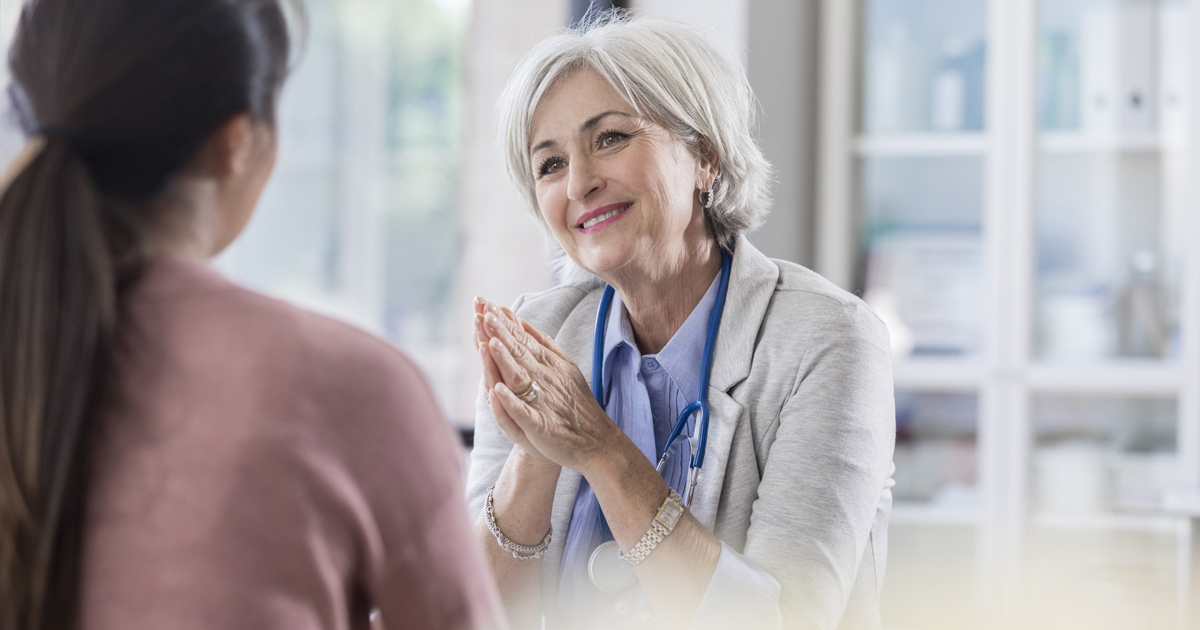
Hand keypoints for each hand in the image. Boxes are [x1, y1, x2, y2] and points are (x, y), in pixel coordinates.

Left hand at [480, 300, 622, 475]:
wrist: (595, 441)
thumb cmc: (574, 403)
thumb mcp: (564, 366)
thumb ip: (543, 343)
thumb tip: (520, 320)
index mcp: (548, 365)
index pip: (522, 340)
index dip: (504, 323)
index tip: (488, 304)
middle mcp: (545, 379)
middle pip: (519, 353)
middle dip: (501, 333)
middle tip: (485, 312)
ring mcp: (543, 402)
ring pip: (520, 378)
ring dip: (504, 360)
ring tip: (490, 343)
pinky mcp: (541, 426)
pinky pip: (524, 413)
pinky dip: (511, 402)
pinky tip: (499, 391)